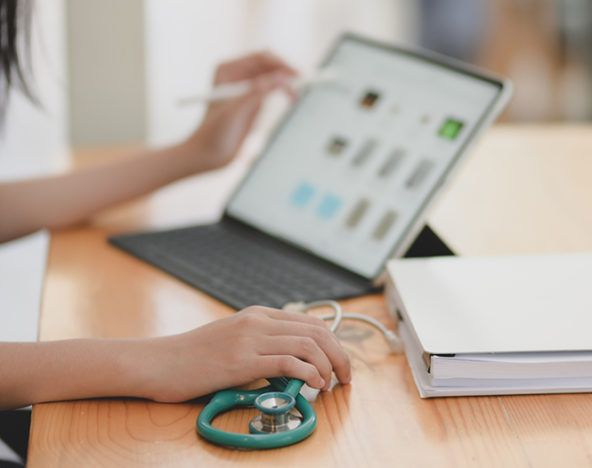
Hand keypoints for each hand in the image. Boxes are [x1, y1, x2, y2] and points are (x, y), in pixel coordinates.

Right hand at [140, 306, 350, 402]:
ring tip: (331, 384)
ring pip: (307, 344)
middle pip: (316, 331)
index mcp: (259, 315)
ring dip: (328, 365)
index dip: (334, 343)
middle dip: (339, 355)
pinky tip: (312, 385)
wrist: (160, 362)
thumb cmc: (195, 357)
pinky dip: (308, 373)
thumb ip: (262, 345)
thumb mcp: (234, 340)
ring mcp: (250, 338)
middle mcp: (258, 321)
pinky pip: (288, 362)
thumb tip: (293, 365)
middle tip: (345, 377)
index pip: (311, 322)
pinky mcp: (241, 360)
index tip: (339, 364)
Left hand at [185, 52, 296, 171]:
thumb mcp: (237, 110)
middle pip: (268, 66)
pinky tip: (291, 98)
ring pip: (272, 78)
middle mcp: (236, 76)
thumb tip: (282, 78)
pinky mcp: (252, 103)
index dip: (279, 64)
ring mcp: (245, 89)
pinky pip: (272, 91)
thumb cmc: (213, 133)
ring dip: (286, 83)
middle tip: (302, 83)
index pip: (260, 59)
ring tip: (296, 95)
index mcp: (227, 70)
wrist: (207, 156)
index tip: (295, 75)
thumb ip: (258, 92)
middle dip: (285, 73)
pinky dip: (283, 92)